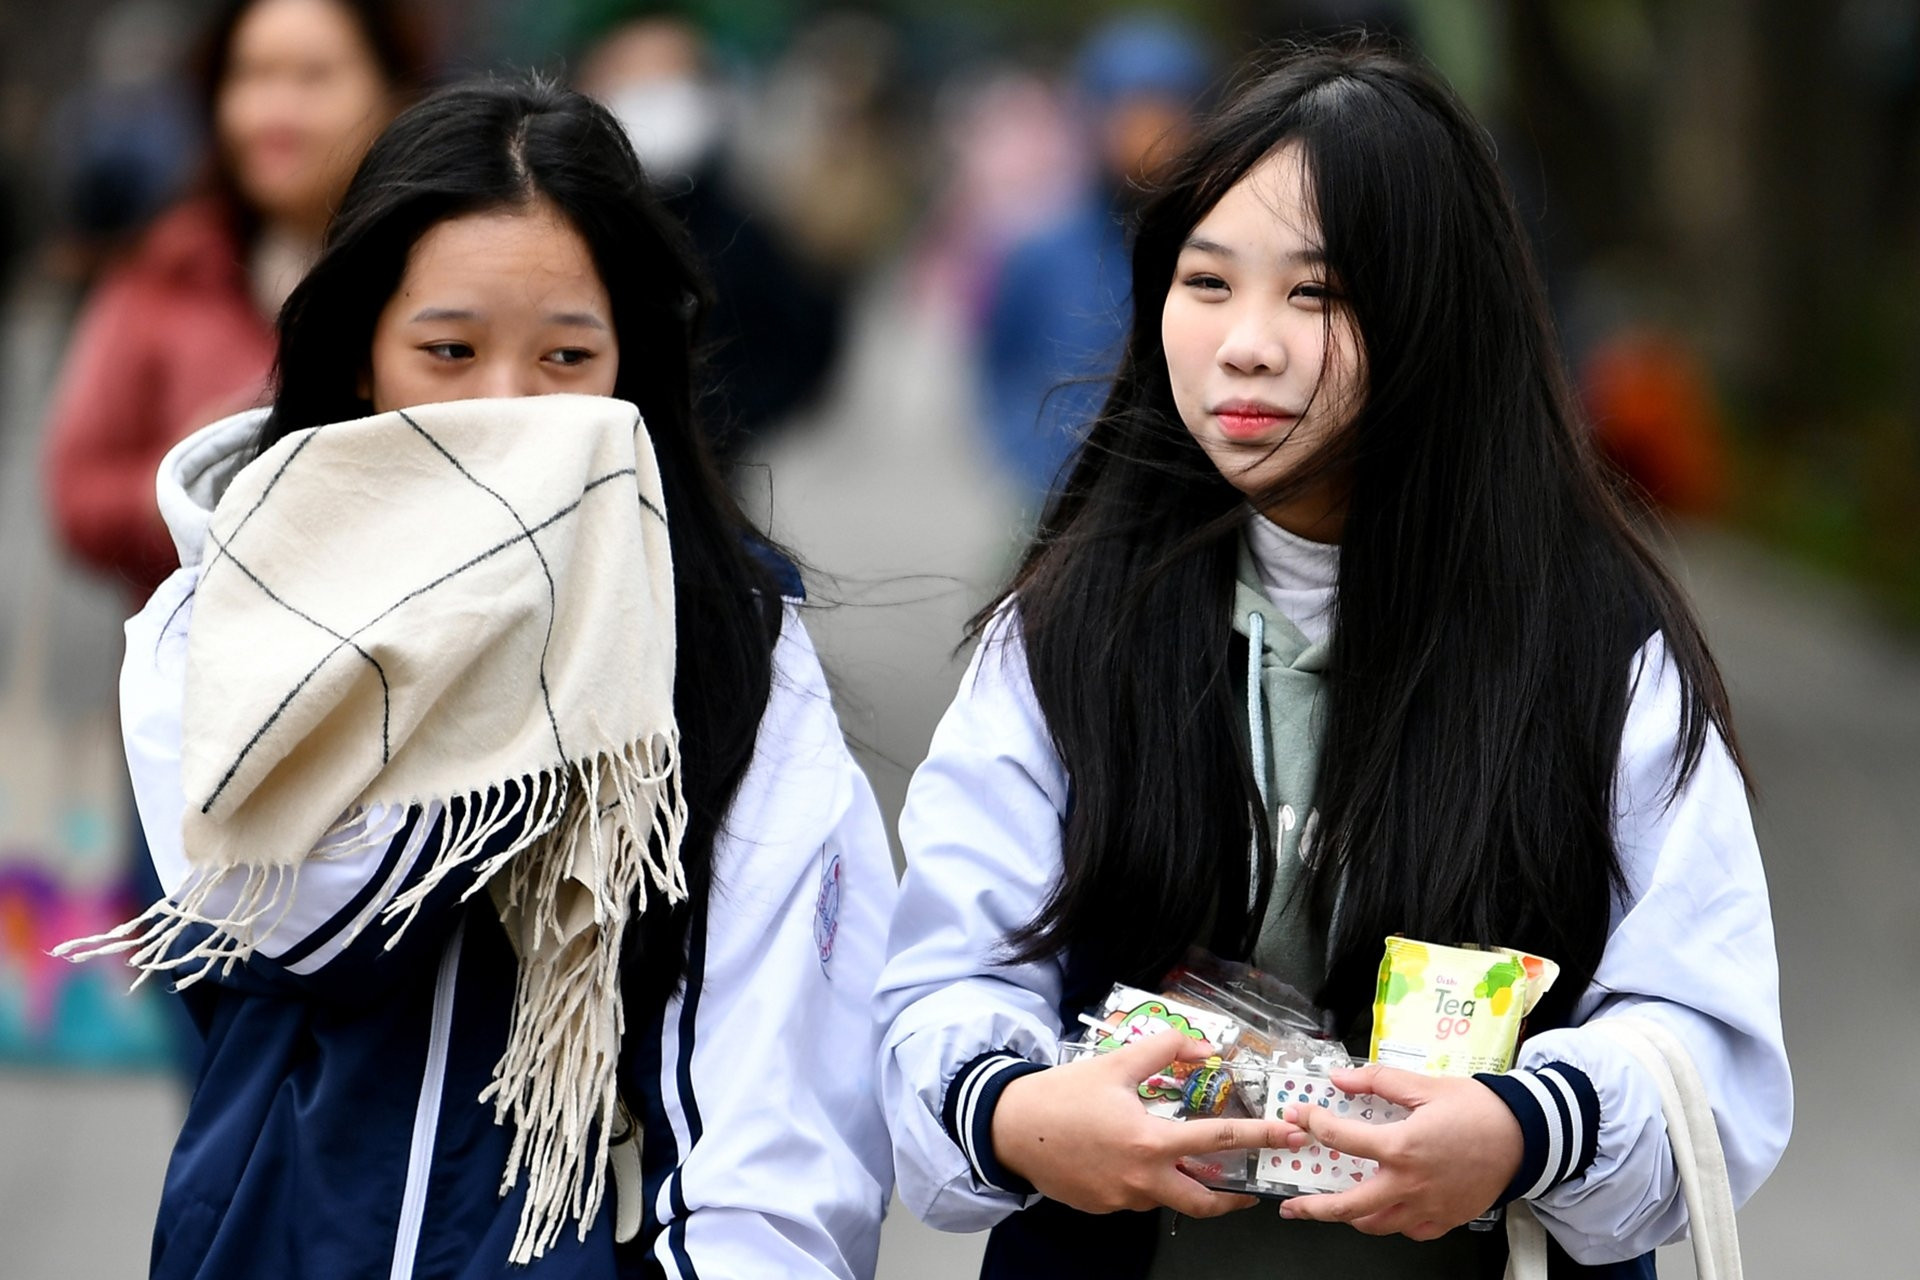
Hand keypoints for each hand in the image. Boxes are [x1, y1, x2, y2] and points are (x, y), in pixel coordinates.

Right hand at [990, 1030, 1301, 1217]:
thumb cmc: (1061, 1096)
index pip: (1220, 1141)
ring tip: (1182, 1160)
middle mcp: (1141, 1179)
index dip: (1261, 1137)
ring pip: (1167, 1197)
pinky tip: (1132, 1157)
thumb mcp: (1116, 1063)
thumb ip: (1164, 1050)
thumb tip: (1202, 1045)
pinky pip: (1136, 1197)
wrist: (1009, 1127)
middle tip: (1251, 1189)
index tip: (1288, 1137)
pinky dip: (1146, 1180)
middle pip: (1204, 1200)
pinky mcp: (1103, 1206)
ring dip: (1182, 1181)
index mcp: (1150, 1142)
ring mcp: (1122, 1198)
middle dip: (1234, 1199)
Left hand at [1276, 1063, 1521, 1240]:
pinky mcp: (1445, 1219)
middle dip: (1313, 1207)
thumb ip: (1378, 1081)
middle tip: (1292, 1206)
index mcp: (1401, 1147)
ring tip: (1335, 1208)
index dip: (1314, 1124)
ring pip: (1377, 1224)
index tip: (1302, 1118)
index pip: (1340, 1139)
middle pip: (1348, 1206)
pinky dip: (1392, 1223)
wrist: (1526, 1137)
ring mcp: (1427, 1207)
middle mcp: (1409, 1184)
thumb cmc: (1480, 1110)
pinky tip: (1386, 1211)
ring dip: (1351, 1217)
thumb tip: (1341, 1078)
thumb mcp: (1426, 1085)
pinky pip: (1410, 1230)